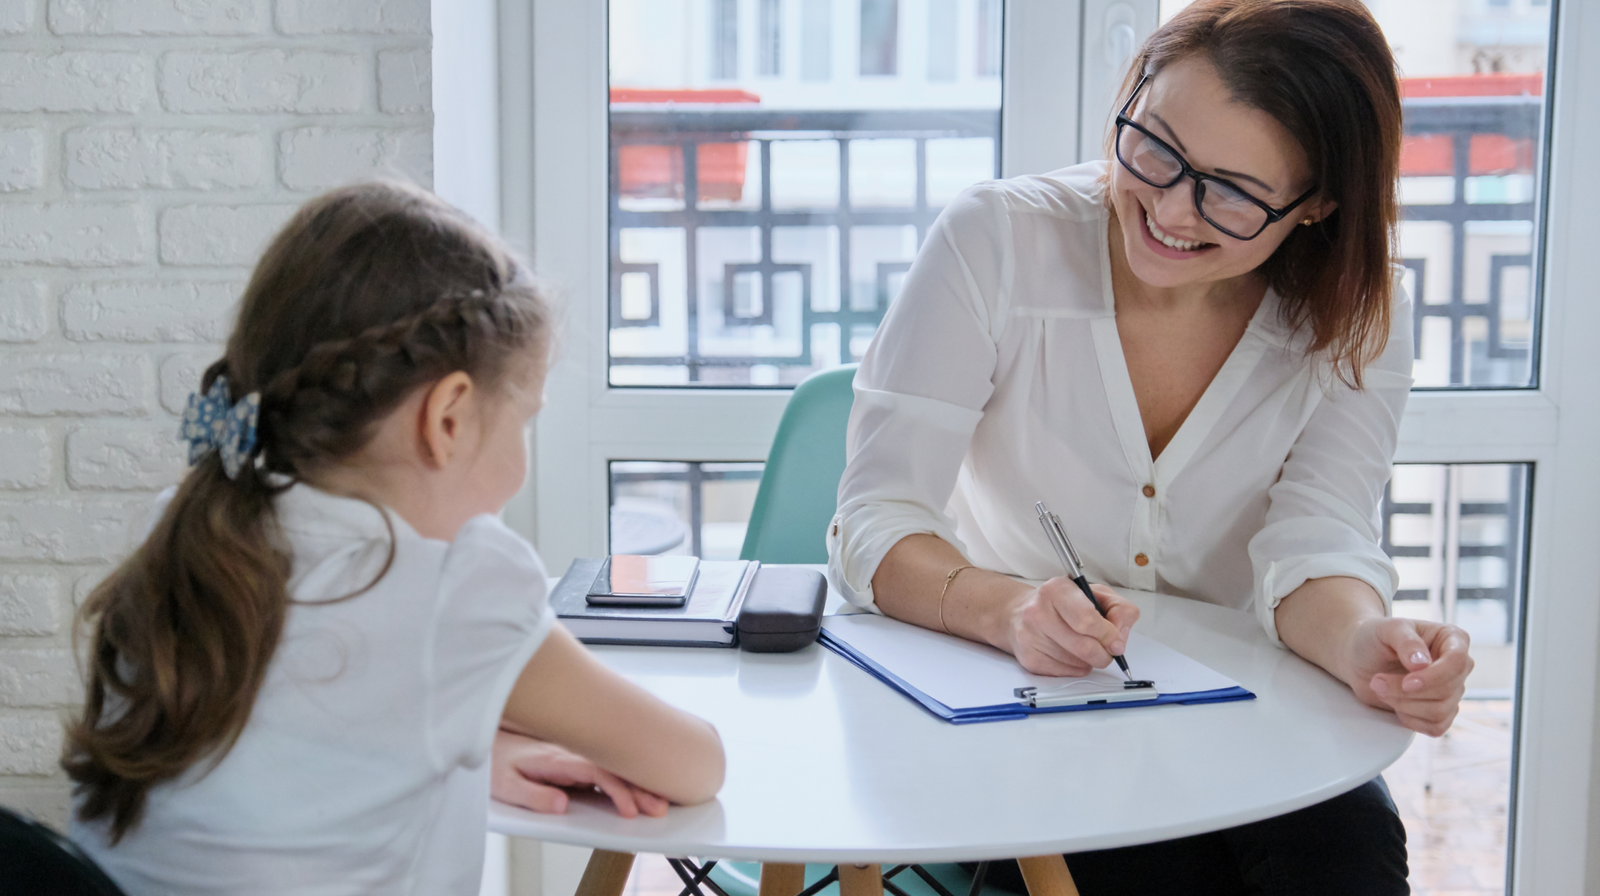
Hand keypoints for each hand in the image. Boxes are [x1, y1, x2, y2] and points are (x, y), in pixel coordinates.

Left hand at [490, 729, 669, 817]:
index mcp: (556, 757)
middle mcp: (571, 751)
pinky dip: (629, 775)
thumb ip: (533, 796)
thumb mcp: (505, 785)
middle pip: (614, 766)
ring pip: (615, 764)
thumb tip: (562, 805)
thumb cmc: (497, 763)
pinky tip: (645, 786)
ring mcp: (577, 752)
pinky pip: (609, 764)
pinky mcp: (578, 757)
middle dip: (640, 787)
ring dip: (639, 781)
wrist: (491, 738)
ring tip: (660, 800)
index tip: (631, 810)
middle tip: (660, 806)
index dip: (617, 790)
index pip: (596, 771)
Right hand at [1004, 579, 1139, 676]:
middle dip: (1104, 653)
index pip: (1087, 620)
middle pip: (1085, 647)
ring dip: (1090, 660)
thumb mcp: (1096, 594)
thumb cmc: (1062, 603)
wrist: (1019, 613)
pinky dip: (1076, 667)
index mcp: (1057, 589)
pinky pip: (1066, 673)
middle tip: (1107, 650)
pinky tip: (1070, 653)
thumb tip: (1119, 639)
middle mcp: (1038, 612)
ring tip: (1084, 646)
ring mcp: (1030, 637)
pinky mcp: (1029, 659)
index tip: (1115, 641)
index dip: (1108, 635)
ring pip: (1078, 663)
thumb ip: (1119, 610)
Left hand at [1340, 617, 1473, 736]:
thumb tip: (1422, 663)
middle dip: (1407, 692)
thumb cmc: (1375, 638)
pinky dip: (1410, 719)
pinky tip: (1394, 703)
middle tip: (1377, 681)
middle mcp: (1458, 666)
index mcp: (1453, 639)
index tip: (1406, 683)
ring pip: (1440, 712)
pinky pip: (1436, 727)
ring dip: (1404, 704)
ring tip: (1381, 687)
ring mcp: (1452, 690)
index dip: (1433, 677)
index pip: (1458, 662)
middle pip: (1448, 691)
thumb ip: (1406, 641)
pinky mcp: (1440, 711)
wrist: (1360, 658)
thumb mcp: (1387, 629)